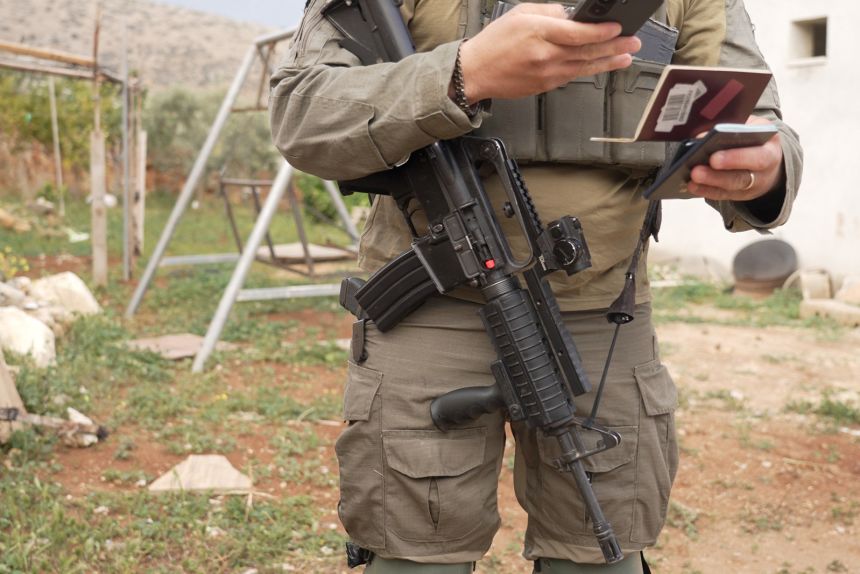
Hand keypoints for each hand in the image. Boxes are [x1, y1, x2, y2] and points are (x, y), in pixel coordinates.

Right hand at [458, 3, 640, 101]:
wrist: (475, 72)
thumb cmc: (493, 43)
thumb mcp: (519, 13)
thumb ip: (548, 11)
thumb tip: (571, 15)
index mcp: (539, 32)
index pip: (578, 33)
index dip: (602, 32)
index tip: (618, 27)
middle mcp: (545, 55)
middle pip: (587, 52)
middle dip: (614, 47)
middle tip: (633, 43)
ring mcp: (546, 74)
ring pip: (584, 67)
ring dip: (608, 62)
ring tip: (625, 57)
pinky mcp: (545, 86)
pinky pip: (572, 76)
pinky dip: (588, 70)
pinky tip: (599, 66)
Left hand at [687, 116, 783, 200]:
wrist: (769, 157)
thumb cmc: (756, 137)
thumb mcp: (753, 126)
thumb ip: (734, 127)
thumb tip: (703, 135)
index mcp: (770, 148)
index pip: (757, 156)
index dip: (735, 158)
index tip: (713, 157)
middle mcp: (764, 170)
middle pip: (742, 176)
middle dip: (717, 175)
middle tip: (696, 171)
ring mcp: (753, 184)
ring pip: (731, 187)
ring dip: (709, 183)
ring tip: (692, 177)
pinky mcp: (740, 193)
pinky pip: (723, 194)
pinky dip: (706, 190)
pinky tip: (692, 185)